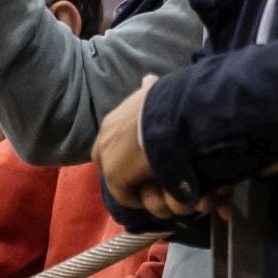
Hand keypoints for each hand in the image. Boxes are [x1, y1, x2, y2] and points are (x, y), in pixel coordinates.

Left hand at [94, 76, 191, 220]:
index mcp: (112, 120)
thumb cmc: (168, 103)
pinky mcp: (116, 176)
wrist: (172, 117)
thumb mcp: (154, 94)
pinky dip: (140, 199)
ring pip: (117, 181)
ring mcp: (108, 158)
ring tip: (153, 189)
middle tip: (146, 177)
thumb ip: (148, 90)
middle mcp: (104, 138)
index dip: (121, 151)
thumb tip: (148, 78)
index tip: (138, 159)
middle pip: (105, 162)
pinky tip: (154, 196)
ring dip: (133, 186)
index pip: (106, 141)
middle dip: (123, 171)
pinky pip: (125, 196)